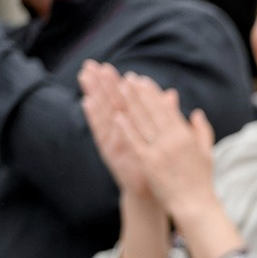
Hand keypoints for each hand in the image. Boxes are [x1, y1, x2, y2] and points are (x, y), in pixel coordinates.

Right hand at [78, 61, 152, 199]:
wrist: (154, 193)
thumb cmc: (157, 165)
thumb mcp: (163, 137)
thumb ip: (165, 114)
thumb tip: (171, 93)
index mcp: (134, 126)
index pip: (124, 100)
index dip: (115, 83)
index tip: (106, 65)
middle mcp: (121, 132)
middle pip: (110, 102)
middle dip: (100, 83)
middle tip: (90, 64)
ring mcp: (115, 140)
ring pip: (103, 113)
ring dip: (93, 93)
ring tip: (85, 76)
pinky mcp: (111, 152)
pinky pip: (102, 132)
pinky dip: (95, 117)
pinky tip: (87, 101)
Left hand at [113, 72, 215, 215]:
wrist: (195, 205)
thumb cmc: (201, 181)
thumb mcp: (207, 153)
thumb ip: (202, 131)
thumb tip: (196, 112)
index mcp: (186, 137)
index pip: (167, 109)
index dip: (153, 94)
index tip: (143, 81)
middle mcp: (173, 141)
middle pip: (153, 111)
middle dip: (139, 92)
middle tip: (128, 77)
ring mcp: (160, 151)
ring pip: (142, 122)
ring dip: (130, 103)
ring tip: (119, 88)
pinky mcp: (148, 162)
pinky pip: (135, 141)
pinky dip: (126, 127)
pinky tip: (117, 114)